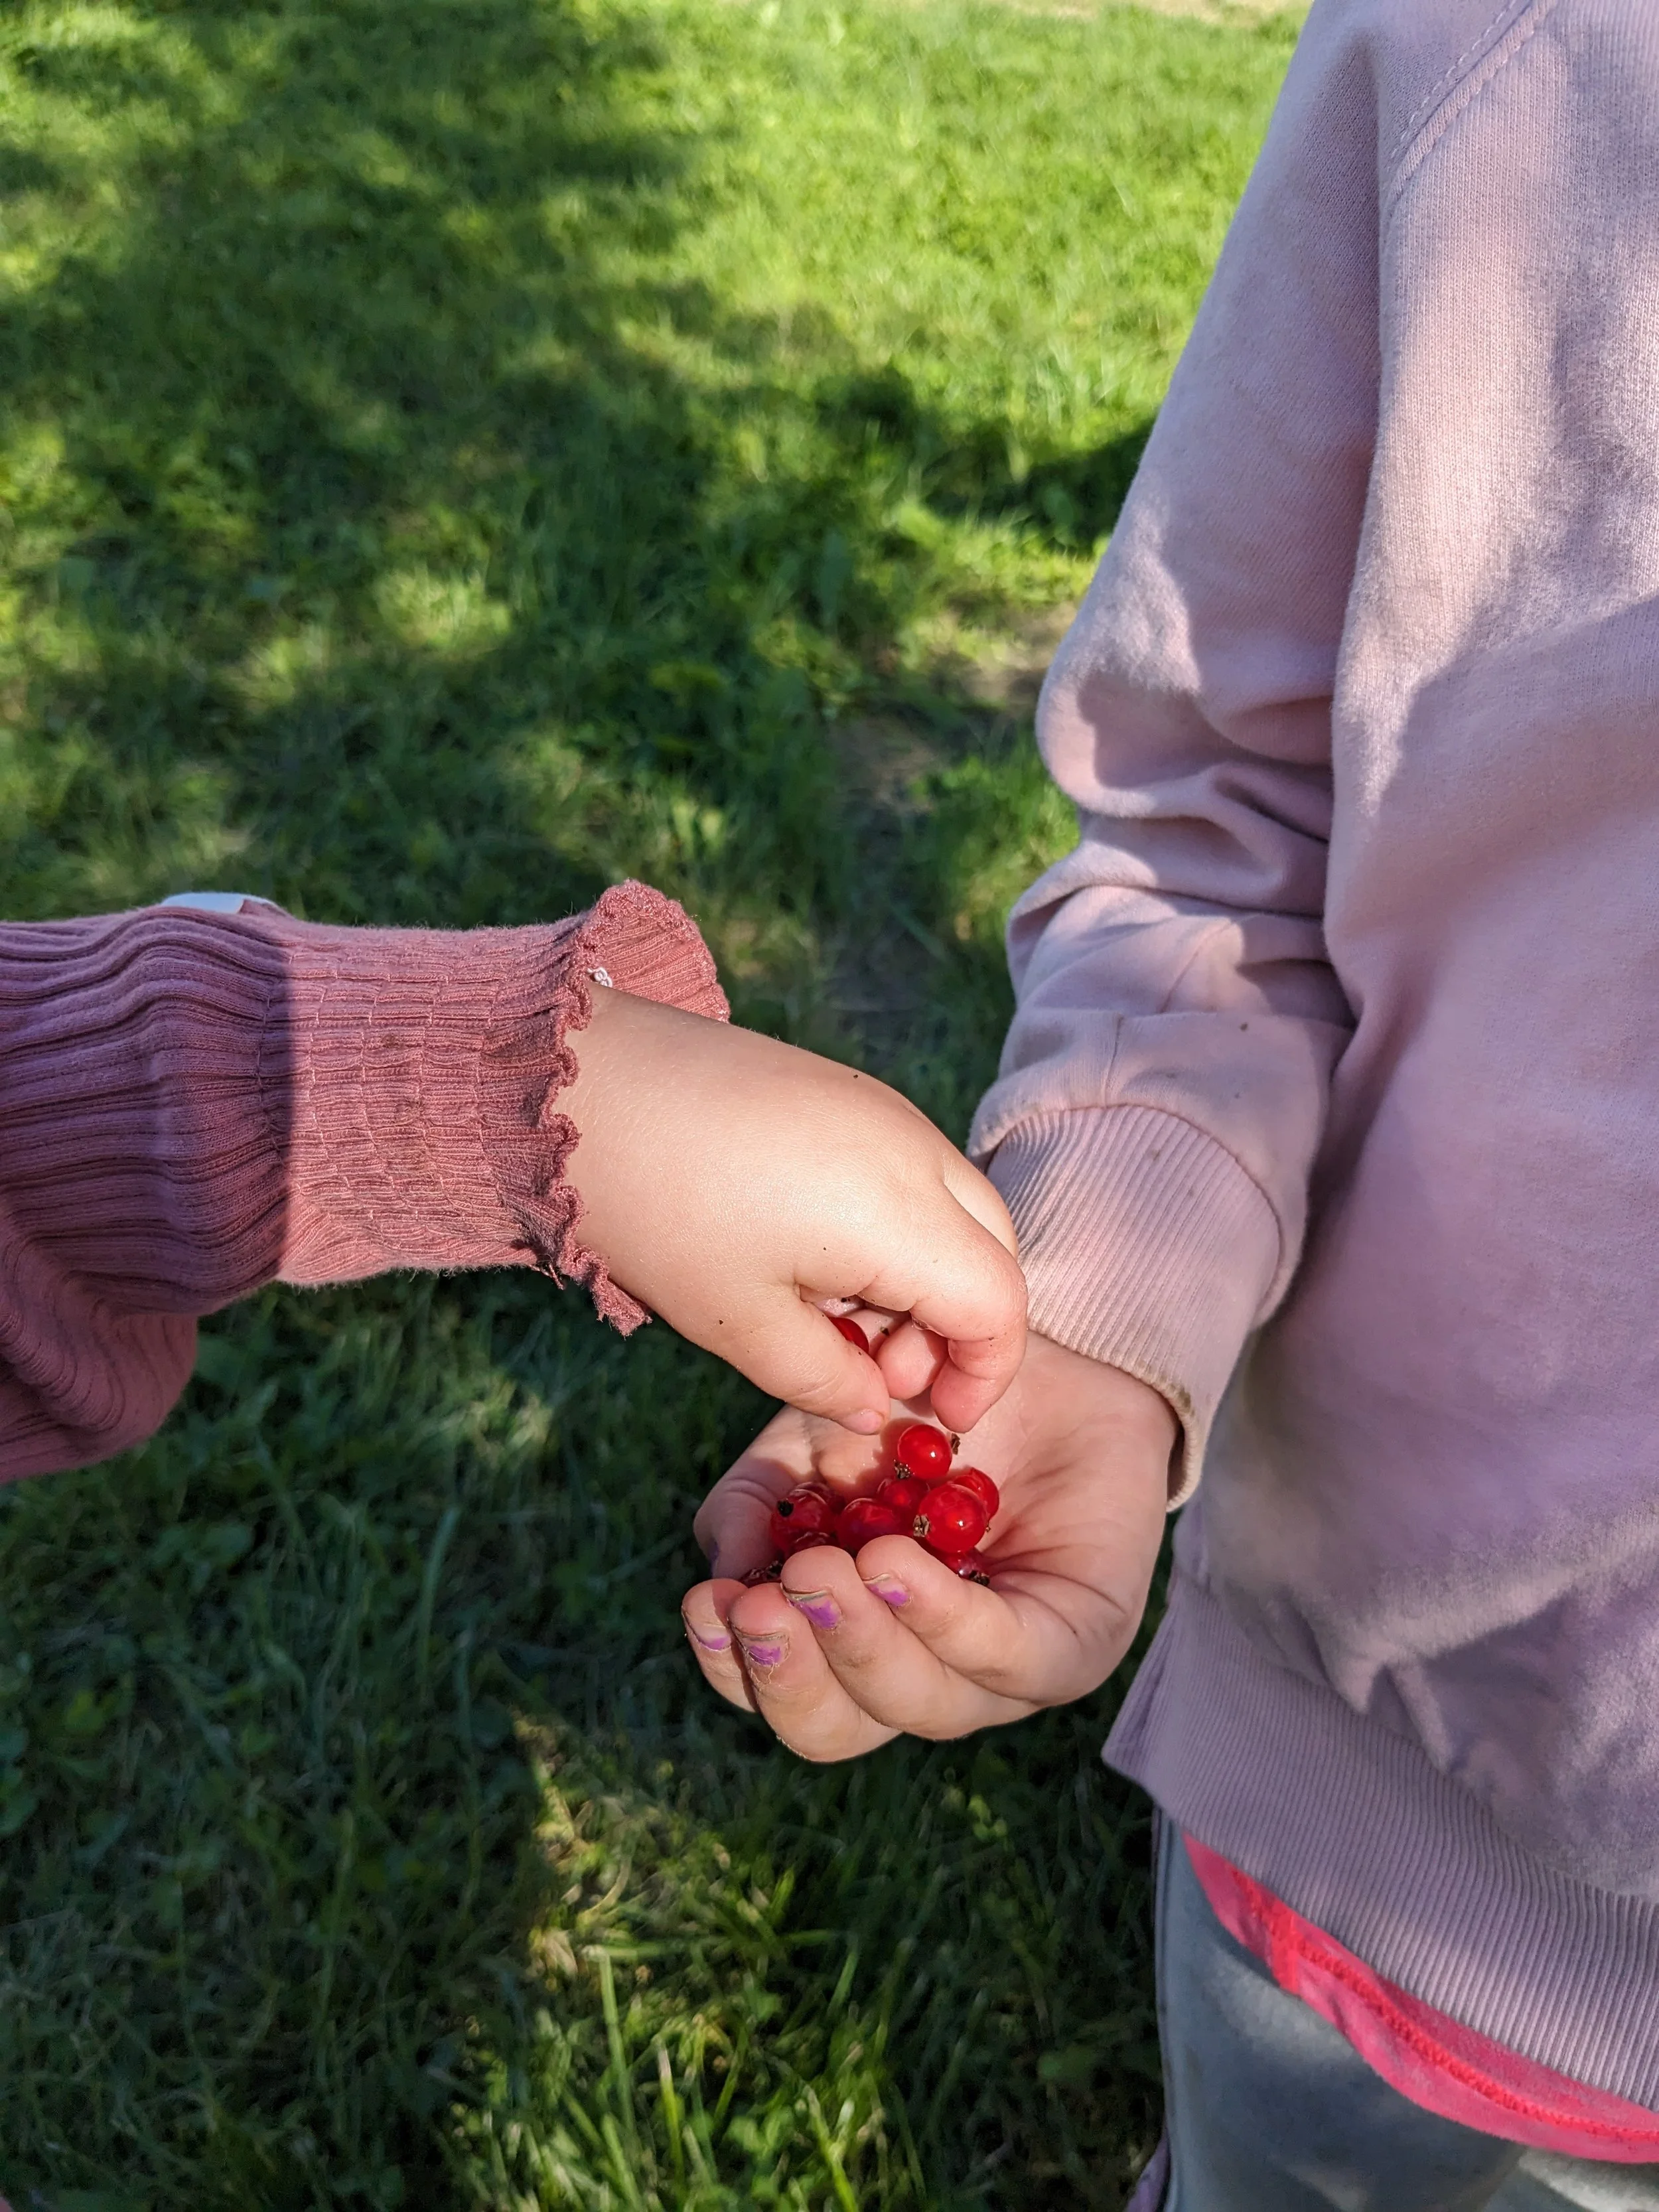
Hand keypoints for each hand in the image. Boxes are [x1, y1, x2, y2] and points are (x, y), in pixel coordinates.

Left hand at [559, 988, 1026, 1433]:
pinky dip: (897, 1231)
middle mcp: (913, 1148)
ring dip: (924, 1280)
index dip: (986, 1373)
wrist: (585, 1082)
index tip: (943, 1417)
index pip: (999, 1304)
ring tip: (835, 1321)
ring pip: (955, 1208)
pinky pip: (912, 1171)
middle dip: (958, 1328)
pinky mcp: (849, 1091)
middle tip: (879, 1372)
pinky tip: (814, 1261)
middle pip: (993, 1250)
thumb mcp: (738, 1324)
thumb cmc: (658, 1209)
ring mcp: (884, 1109)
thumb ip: (823, 1380)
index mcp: (899, 1212)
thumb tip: (872, 1407)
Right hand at [679, 1335, 1174, 1760]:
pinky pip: (1011, 1656)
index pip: (780, 1694)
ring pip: (926, 1704)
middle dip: (794, 1676)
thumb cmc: (913, 1407)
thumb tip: (722, 1581)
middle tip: (767, 1604)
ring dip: (863, 1641)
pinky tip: (897, 1567)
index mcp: (847, 1644)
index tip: (708, 1604)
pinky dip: (946, 1619)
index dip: (737, 1669)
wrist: (1035, 1350)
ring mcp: (1001, 1673)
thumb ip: (754, 1504)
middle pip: (841, 1730)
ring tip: (831, 1568)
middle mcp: (921, 1675)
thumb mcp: (807, 1439)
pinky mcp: (1078, 1641)